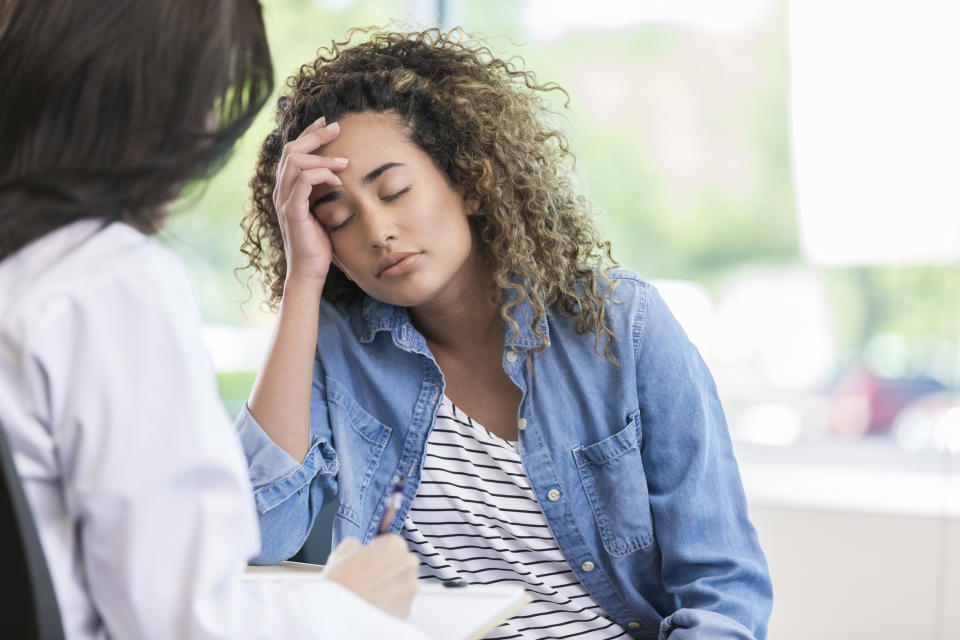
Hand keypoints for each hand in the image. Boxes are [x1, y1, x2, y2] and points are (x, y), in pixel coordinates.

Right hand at [272, 117, 346, 286]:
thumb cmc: (318, 244)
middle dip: (314, 135)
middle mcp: (280, 190)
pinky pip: (304, 181)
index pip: (292, 152)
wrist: (309, 271)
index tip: (325, 122)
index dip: (307, 134)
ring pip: (295, 162)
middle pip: (291, 150)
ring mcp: (284, 200)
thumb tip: (338, 173)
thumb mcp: (321, 210)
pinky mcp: (292, 211)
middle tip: (336, 127)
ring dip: (322, 157)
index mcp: (286, 188)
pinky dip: (322, 176)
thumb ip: (322, 191)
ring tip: (344, 162)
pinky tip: (338, 181)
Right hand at [321, 535, 420, 618]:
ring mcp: (410, 588)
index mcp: (395, 544)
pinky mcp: (407, 609)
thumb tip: (362, 549)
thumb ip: (358, 544)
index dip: (378, 553)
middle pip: (402, 563)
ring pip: (404, 585)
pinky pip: (401, 604)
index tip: (368, 563)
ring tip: (371, 595)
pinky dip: (391, 606)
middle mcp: (408, 563)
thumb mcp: (343, 551)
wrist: (336, 614)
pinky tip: (374, 607)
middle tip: (370, 580)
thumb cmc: (339, 580)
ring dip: (392, 588)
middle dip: (390, 570)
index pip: (392, 545)